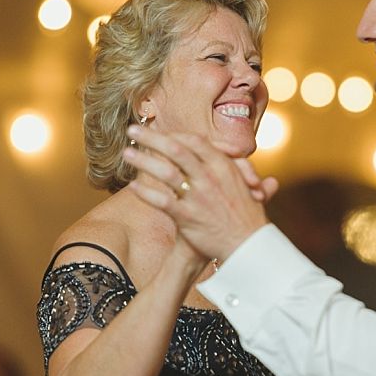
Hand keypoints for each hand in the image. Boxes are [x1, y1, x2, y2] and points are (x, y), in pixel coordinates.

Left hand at [123, 127, 271, 259]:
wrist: (249, 245)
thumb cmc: (248, 216)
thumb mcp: (248, 185)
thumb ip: (239, 167)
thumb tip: (236, 153)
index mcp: (223, 166)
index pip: (195, 141)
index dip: (174, 134)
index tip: (159, 133)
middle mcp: (210, 177)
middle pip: (176, 149)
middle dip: (152, 138)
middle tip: (133, 130)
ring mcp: (199, 196)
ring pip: (166, 172)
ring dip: (144, 161)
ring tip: (126, 154)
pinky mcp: (189, 216)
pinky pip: (163, 201)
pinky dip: (146, 193)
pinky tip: (133, 187)